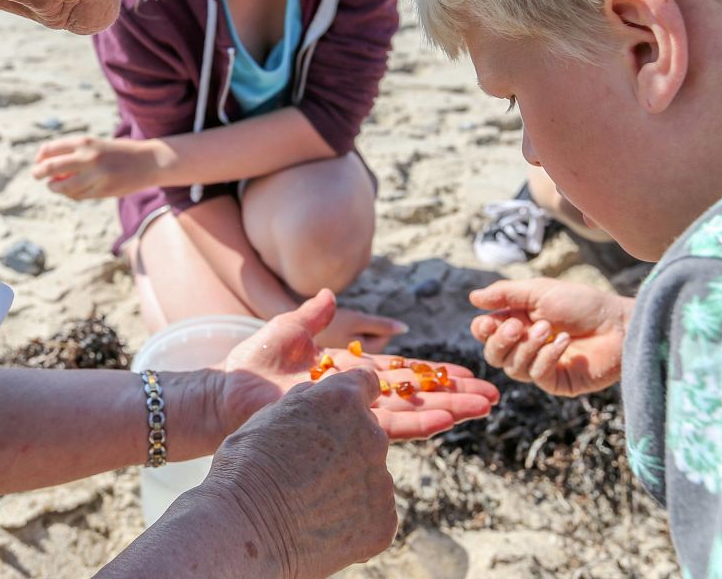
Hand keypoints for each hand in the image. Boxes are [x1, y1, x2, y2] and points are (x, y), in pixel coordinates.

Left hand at [32, 135, 162, 198]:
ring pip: (63, 186)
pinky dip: (71, 194)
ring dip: (55, 187)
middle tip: (36, 176)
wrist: (149, 162)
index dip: (40, 157)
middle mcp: (89, 157)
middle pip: (51, 167)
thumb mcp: (97, 146)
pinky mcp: (103, 191)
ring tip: (55, 186)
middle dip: (39, 173)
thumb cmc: (120, 152)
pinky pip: (78, 196)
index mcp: (86, 142)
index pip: (51, 149)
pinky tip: (72, 191)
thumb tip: (49, 169)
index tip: (39, 161)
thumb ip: (75, 154)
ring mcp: (96, 176)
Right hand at [200, 370, 396, 578]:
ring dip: (350, 482)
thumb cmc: (247, 466)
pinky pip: (374, 513)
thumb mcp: (268, 414)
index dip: (351, 396)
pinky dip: (355, 519)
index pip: (366, 382)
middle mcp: (372, 435)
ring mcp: (381, 481)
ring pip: (370, 474)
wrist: (244, 530)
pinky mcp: (384, 522)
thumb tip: (318, 395)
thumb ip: (305, 400)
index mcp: (343, 400)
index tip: (340, 411)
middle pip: (368, 432)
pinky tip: (321, 525)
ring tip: (310, 501)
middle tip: (311, 467)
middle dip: (347, 443)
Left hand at [217, 289, 498, 440]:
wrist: (229, 391)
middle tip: (492, 396)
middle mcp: (358, 396)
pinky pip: (389, 426)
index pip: (401, 371)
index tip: (466, 372)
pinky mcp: (345, 427)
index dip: (433, 372)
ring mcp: (353, 413)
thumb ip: (313, 316)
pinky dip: (419, 422)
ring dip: (449, 408)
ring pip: (412, 410)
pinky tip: (447, 419)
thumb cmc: (252, 361)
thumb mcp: (288, 328)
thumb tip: (329, 294)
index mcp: (349, 372)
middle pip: (416, 393)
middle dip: (454, 394)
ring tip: (483, 407)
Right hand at [470, 278, 634, 395]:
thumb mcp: (539, 291)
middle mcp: (525, 346)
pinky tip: (564, 342)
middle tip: (518, 325)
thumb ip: (505, 294)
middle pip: (493, 355)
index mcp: (517, 322)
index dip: (482, 330)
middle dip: (501, 341)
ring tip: (548, 328)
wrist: (619, 323)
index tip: (489, 321)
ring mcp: (540, 366)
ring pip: (512, 368)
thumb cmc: (582, 303)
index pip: (485, 332)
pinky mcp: (558, 382)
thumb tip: (472, 298)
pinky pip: (537, 376)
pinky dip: (546, 357)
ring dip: (528, 346)